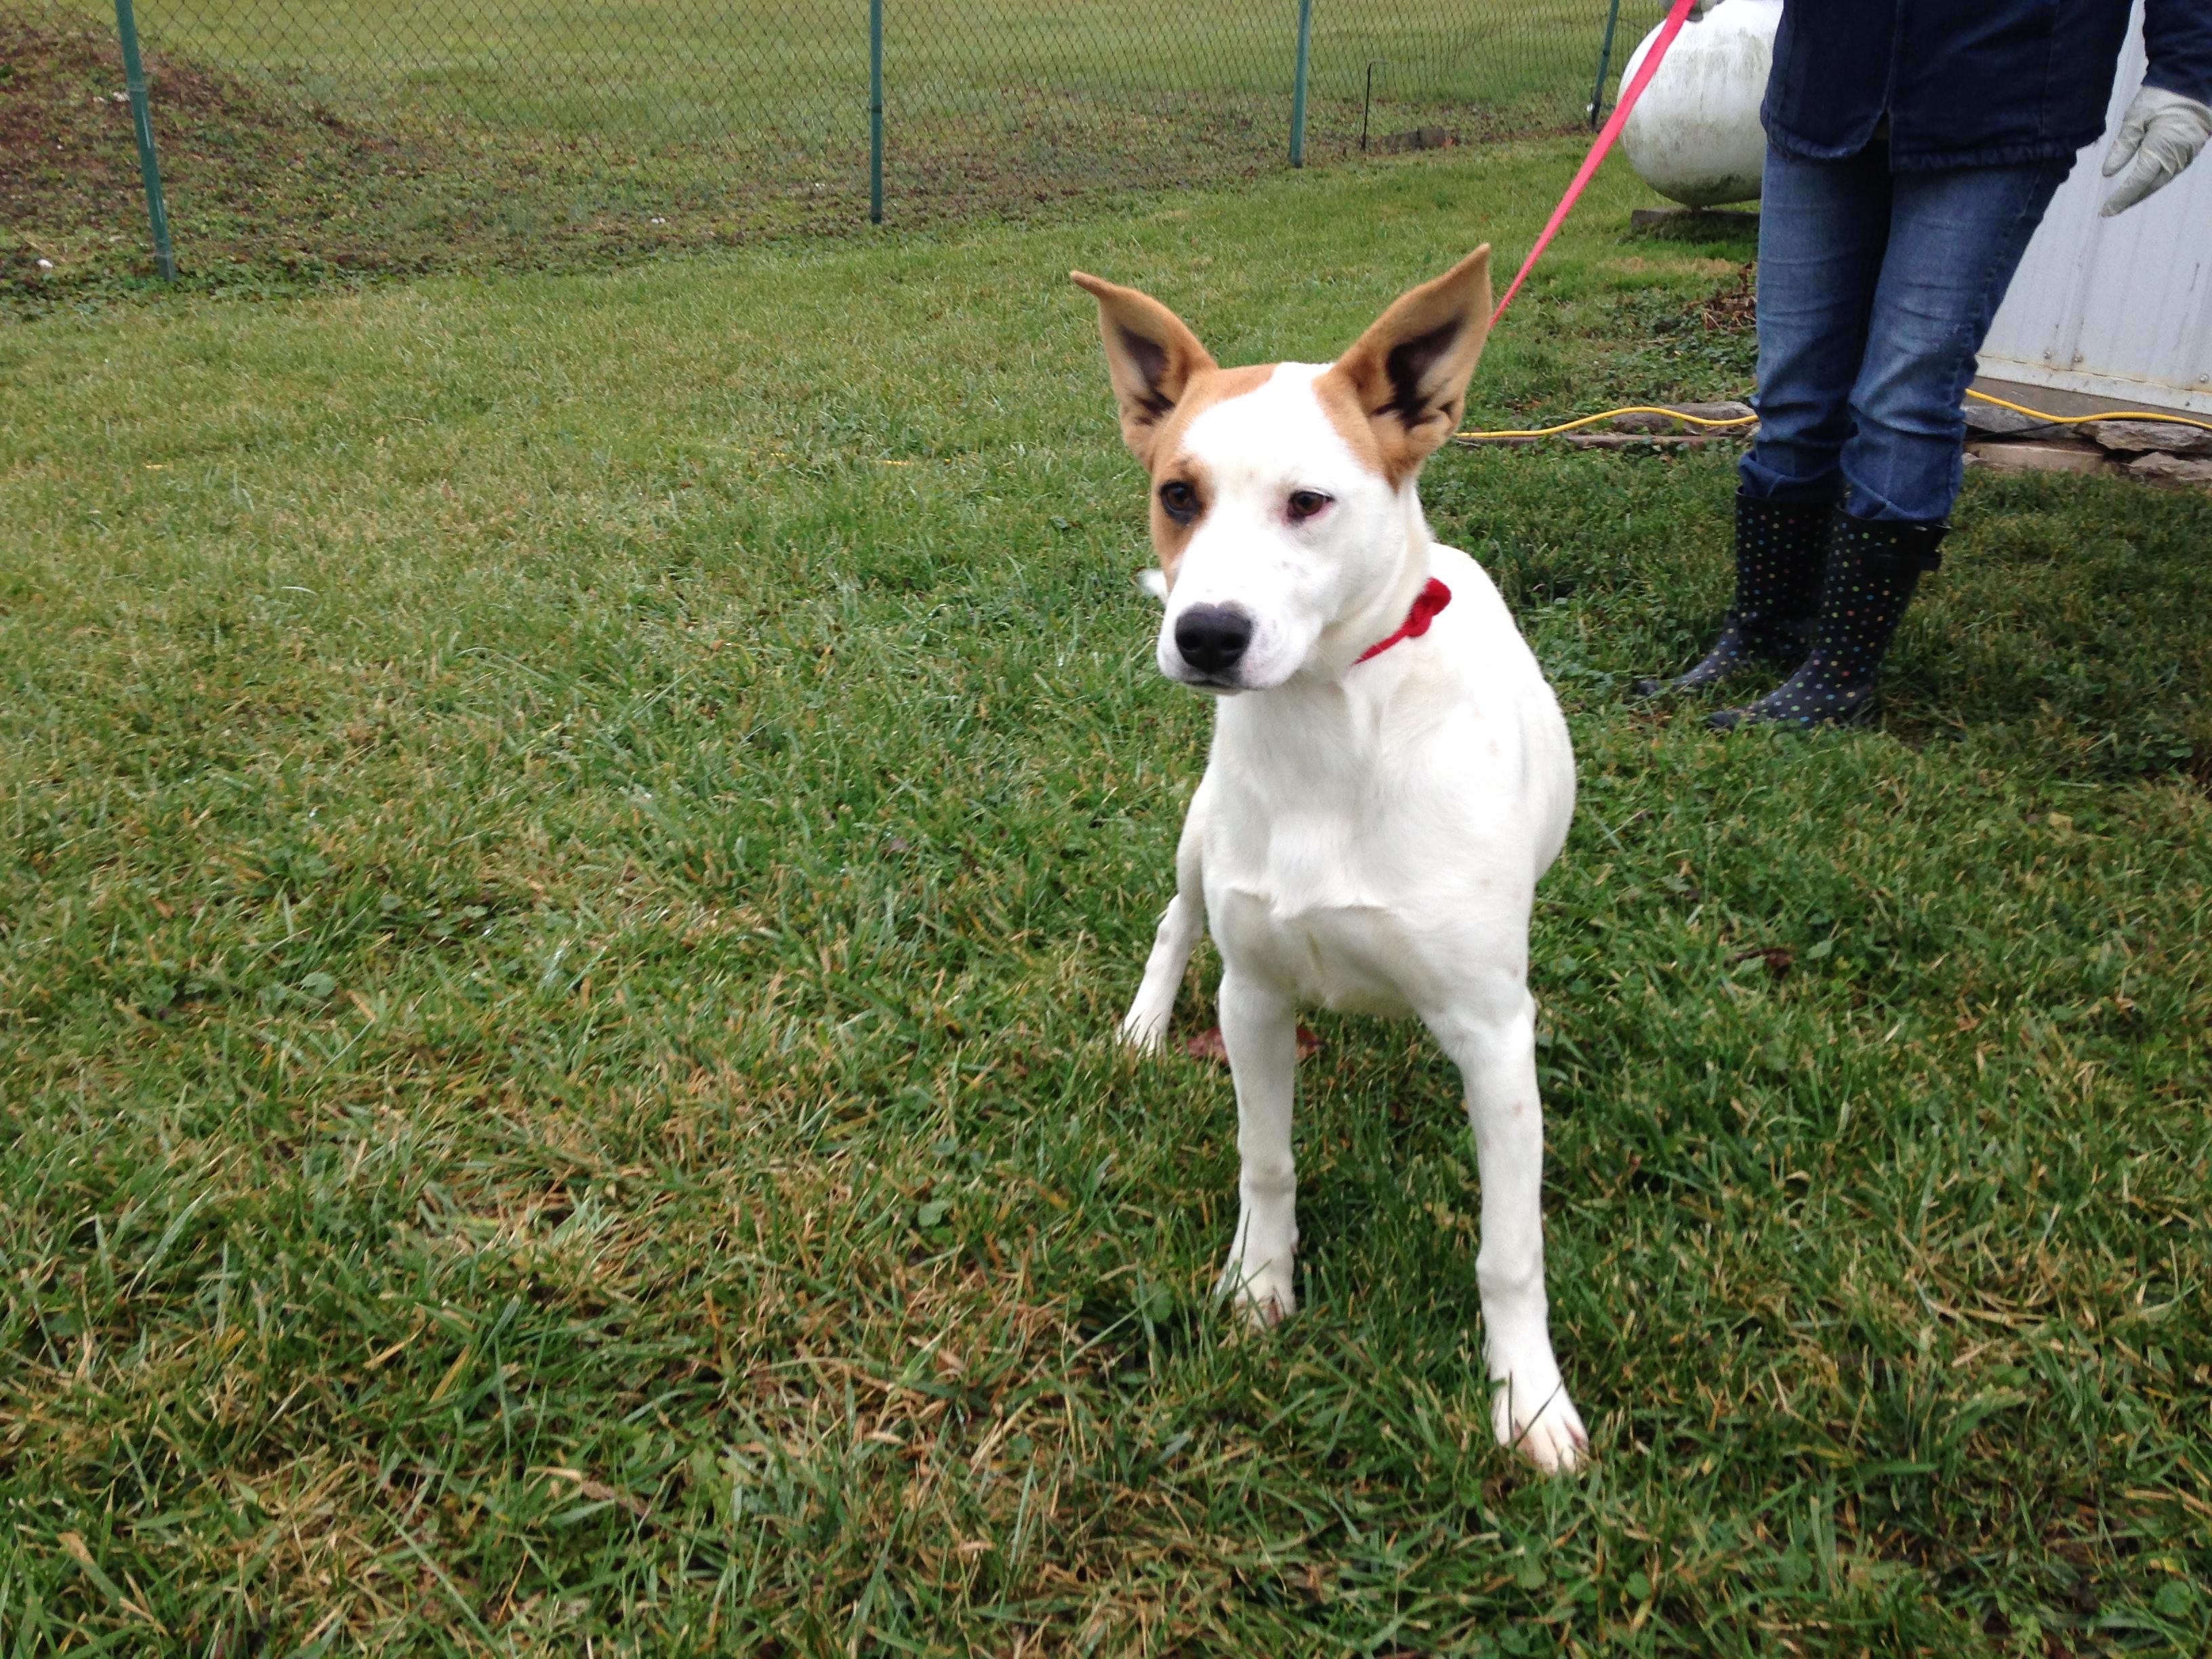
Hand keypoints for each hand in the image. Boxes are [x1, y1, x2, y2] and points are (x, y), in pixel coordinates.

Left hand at [2101, 84, 2211, 215]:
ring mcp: (2188, 153)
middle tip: (2110, 210)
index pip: (2137, 183)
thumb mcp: (2134, 119)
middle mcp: (2177, 156)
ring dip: (2143, 191)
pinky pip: (2172, 170)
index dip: (2120, 199)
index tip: (2104, 211)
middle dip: (2130, 200)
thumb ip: (2122, 147)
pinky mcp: (2193, 148)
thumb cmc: (2160, 96)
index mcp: (2161, 149)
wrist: (2192, 79)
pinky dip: (2156, 180)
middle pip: (2150, 187)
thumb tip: (2107, 174)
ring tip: (2124, 200)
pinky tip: (2144, 183)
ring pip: (2162, 181)